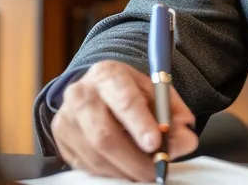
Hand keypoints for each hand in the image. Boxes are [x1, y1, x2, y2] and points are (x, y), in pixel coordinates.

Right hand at [51, 60, 199, 181]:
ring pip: (96, 156)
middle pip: (104, 135)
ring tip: (144, 171)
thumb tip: (186, 138)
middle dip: (135, 159)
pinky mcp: (62, 141)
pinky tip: (125, 168)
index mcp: (107, 75)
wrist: (95, 91)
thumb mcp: (153, 91)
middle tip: (155, 170)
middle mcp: (81, 95)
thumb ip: (172, 112)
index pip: (123, 100)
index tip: (156, 143)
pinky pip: (88, 166)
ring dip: (125, 170)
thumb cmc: (127, 92)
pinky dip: (111, 173)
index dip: (140, 124)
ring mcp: (67, 119)